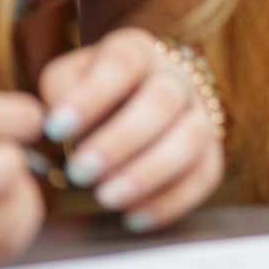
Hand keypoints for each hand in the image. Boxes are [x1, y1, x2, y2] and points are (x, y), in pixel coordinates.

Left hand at [39, 27, 224, 233]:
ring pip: (192, 137)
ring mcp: (201, 113)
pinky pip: (205, 175)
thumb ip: (60, 91)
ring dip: (149, 172)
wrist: (136, 101)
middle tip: (80, 172)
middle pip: (163, 100)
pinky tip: (134, 217)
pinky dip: (172, 200)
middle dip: (121, 140)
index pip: (122, 64)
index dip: (92, 96)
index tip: (57, 129)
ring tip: (107, 198)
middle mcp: (176, 77)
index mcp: (137, 51)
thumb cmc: (92, 94)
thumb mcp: (68, 78)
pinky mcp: (211, 151)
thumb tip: (56, 121)